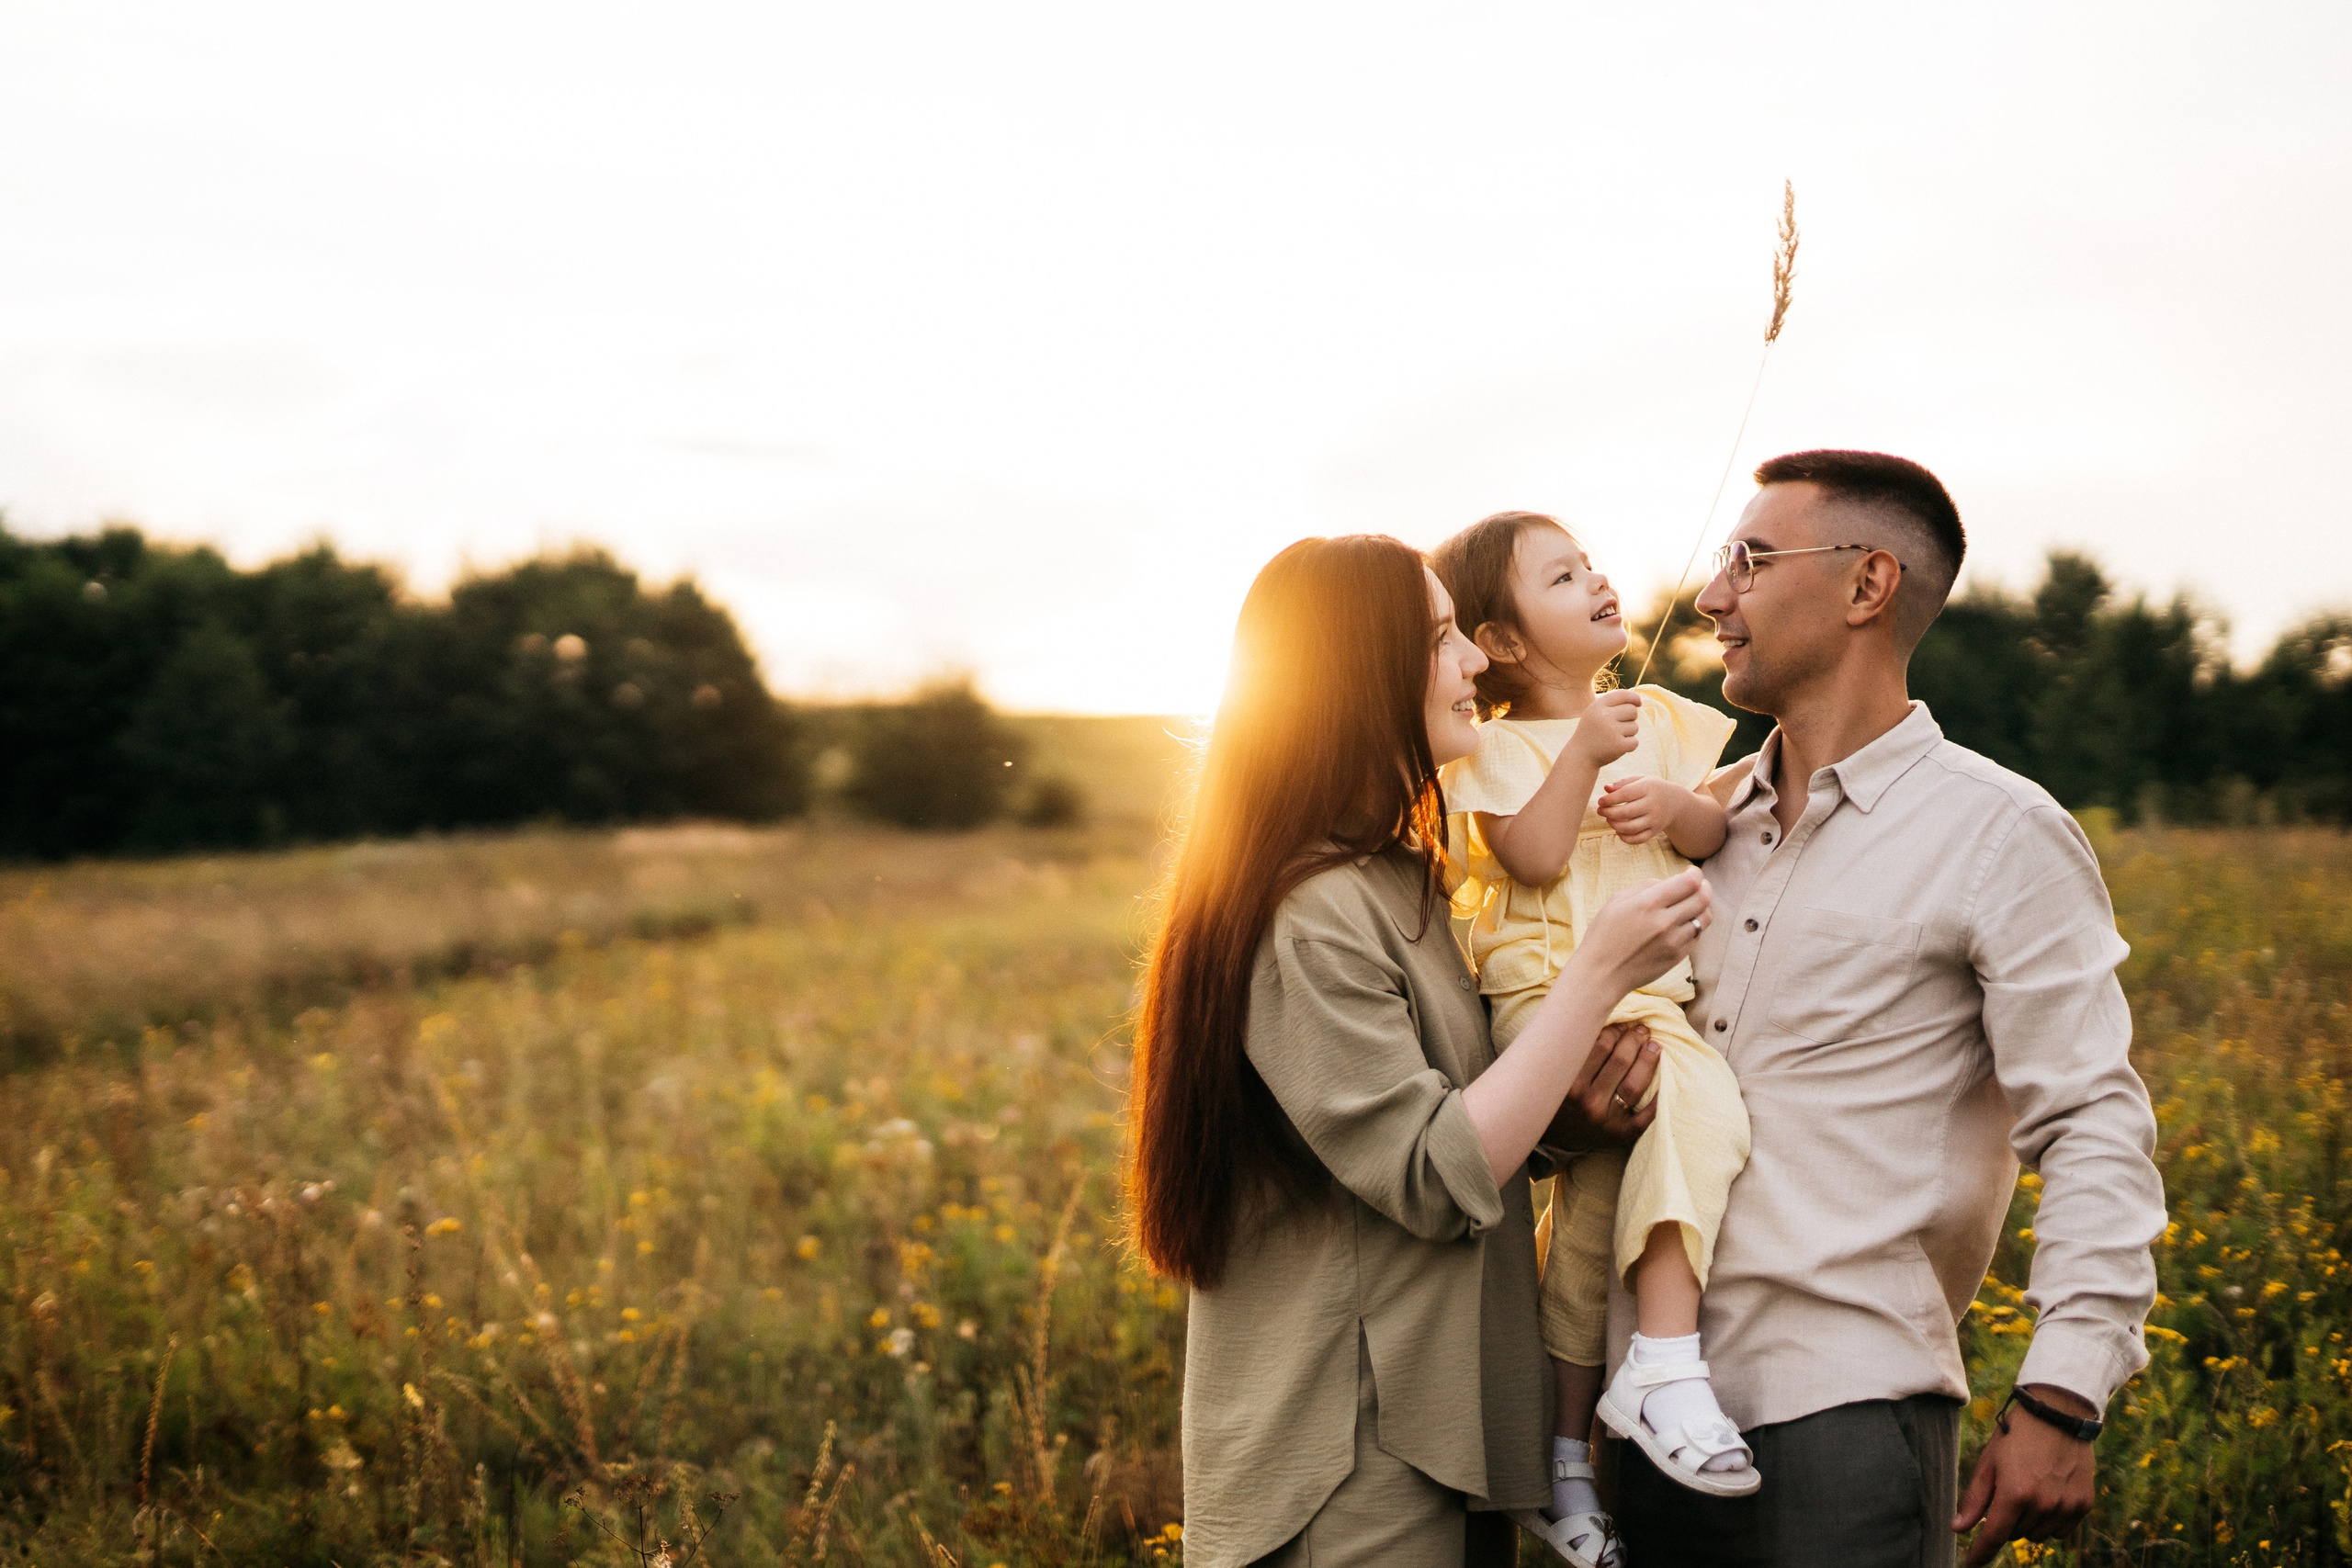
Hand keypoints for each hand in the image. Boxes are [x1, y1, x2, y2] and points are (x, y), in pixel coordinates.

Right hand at [1545, 1021, 1659, 1149]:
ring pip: (1634, 1083)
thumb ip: (1570, 1048)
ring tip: (1654, 1046)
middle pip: (1619, 1061)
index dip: (1615, 1030)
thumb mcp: (1554, 1073)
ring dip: (1648, 1059)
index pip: (1600, 1046)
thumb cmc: (1557, 1097)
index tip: (1622, 1024)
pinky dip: (1660, 1097)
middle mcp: (1587, 1102)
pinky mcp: (1621, 1134)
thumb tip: (1598, 1017)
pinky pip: (1646, 1115)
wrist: (1557, 1139)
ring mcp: (1605, 1120)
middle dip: (1633, 1040)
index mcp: (1569, 1083)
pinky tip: (1666, 1079)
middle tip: (1641, 1030)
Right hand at [1565, 688, 1641, 771]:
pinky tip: (1617, 747)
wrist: (1580, 755)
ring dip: (1628, 733)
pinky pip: (1635, 741)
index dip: (1634, 698)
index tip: (1639, 703)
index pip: (1623, 695)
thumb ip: (1612, 703)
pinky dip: (1629, 745)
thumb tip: (1637, 700)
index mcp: (1597, 706)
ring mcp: (1612, 731)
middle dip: (1631, 718)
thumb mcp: (1595, 712)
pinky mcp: (1619, 746)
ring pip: (1635, 727)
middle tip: (1619, 726)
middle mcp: (1604, 716)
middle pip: (1632, 710)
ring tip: (1614, 738)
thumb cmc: (1592, 731)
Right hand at [1572, 867, 1710, 995]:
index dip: (1695, 874)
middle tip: (1699, 885)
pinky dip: (1695, 926)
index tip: (1691, 873)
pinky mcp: (1677, 957)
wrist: (1601, 973)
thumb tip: (1670, 881)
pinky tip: (1683, 924)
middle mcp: (1665, 922)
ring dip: (1702, 907)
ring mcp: (1674, 941)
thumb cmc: (1604, 934)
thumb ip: (1646, 886)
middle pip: (1702, 898)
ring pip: (1705, 918)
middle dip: (1704, 887)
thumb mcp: (1617, 901)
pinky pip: (1697, 936)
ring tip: (1692, 905)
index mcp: (1648, 903)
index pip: (1689, 883)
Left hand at [1597, 775, 1691, 845]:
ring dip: (1614, 825)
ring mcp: (1654, 820)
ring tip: (1608, 819)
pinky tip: (1618, 830)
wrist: (1675, 802)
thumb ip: (1622, 783)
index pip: (1625, 794)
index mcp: (1648, 789)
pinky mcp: (1655, 831)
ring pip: (1630, 828)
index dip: (1609, 799)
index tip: (1600, 801)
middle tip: (1600, 811)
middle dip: (1609, 813)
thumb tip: (1606, 789)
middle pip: (1626, 813)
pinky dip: (1624, 838)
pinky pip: (1637, 839)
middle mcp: (1652, 805)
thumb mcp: (1640, 780)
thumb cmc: (1651, 788)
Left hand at [1953, 1386, 2097, 1564]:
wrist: (2058, 1413)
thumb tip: (1957, 1529)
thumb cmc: (2016, 1435)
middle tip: (2006, 1491)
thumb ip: (1974, 1499)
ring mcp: (2066, 1506)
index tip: (1970, 1564)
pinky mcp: (2084, 1504)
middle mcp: (2043, 1504)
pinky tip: (2047, 1496)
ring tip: (2028, 1490)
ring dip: (2027, 1523)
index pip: (1994, 1536)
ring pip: (2038, 1535)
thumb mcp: (1989, 1462)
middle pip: (2015, 1534)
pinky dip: (2050, 1522)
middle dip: (2005, 1521)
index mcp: (2015, 1492)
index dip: (1980, 1553)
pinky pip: (2061, 1531)